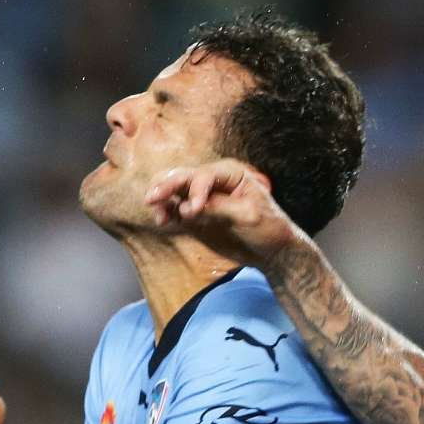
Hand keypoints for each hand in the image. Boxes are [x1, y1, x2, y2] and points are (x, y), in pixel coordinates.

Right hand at [144, 159, 298, 264]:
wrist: (272, 250)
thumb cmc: (269, 227)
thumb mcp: (249, 216)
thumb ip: (219, 208)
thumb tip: (185, 207)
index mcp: (231, 173)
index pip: (205, 175)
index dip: (196, 190)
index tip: (194, 210)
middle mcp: (213, 180)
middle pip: (182, 176)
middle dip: (166, 186)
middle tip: (152, 199)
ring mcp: (201, 196)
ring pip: (173, 189)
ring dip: (162, 199)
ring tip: (159, 216)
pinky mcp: (194, 214)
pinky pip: (174, 209)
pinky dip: (166, 212)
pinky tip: (163, 221)